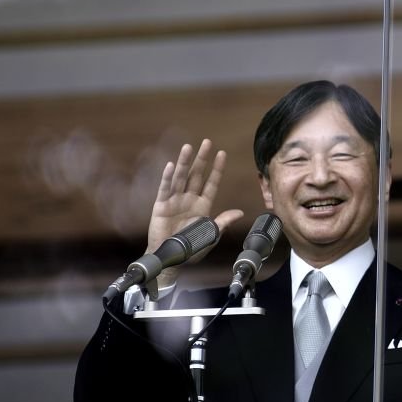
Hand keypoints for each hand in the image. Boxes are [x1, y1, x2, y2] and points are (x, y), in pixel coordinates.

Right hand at [147, 139, 243, 286]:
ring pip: (181, 178)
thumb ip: (223, 222)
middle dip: (202, 159)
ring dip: (185, 162)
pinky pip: (165, 189)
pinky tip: (172, 166)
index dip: (217, 169)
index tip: (222, 154)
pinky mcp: (161, 206)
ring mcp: (175, 201)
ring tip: (189, 147)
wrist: (172, 259)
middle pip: (196, 175)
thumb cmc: (191, 249)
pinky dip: (168, 177)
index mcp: (203, 205)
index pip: (211, 183)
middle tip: (207, 142)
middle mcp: (189, 200)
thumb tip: (239, 213)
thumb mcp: (211, 235)